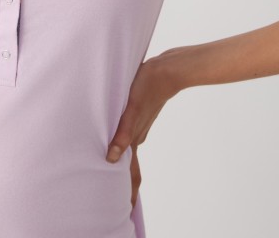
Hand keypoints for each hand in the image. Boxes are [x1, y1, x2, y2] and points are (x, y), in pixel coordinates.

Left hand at [105, 55, 175, 208]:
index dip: (128, 191)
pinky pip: (128, 135)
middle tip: (115, 199)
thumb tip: (111, 158)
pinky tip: (116, 142)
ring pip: (128, 151)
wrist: (167, 70)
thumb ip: (123, 132)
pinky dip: (121, 144)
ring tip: (111, 174)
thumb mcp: (132, 109)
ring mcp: (138, 125)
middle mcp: (137, 135)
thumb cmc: (148, 86)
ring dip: (121, 164)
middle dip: (123, 183)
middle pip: (129, 166)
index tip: (126, 209)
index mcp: (134, 138)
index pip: (130, 173)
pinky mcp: (138, 114)